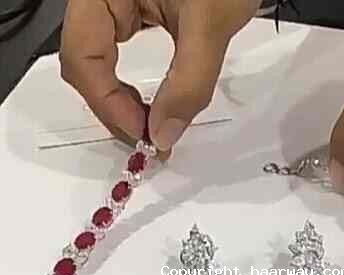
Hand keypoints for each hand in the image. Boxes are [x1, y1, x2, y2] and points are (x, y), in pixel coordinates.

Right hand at [60, 0, 259, 153]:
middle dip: (115, 109)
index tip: (144, 135)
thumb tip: (164, 135)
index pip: (82, 56)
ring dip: (124, 103)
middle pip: (86, 65)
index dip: (108, 103)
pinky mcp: (134, 13)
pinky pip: (121, 57)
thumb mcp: (209, 26)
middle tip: (149, 140)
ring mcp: (115, 5)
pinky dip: (135, 87)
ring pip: (101, 65)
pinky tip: (153, 104)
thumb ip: (188, 84)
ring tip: (151, 128)